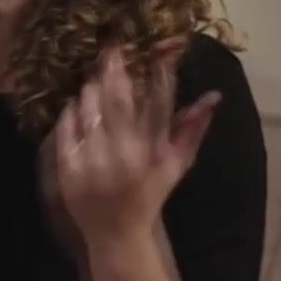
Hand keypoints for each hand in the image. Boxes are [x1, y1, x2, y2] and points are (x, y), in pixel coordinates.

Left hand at [41, 40, 220, 247]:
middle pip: (118, 98)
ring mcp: (93, 161)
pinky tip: (76, 105)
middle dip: (114, 68)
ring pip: (89, 107)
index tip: (154, 47)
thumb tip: (214, 96)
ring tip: (95, 79)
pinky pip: (66, 128)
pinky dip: (71, 112)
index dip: (158, 70)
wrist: (117, 233)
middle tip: (111, 49)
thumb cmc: (150, 195)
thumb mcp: (176, 165)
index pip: (159, 100)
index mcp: (153, 151)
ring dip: (91, 88)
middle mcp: (124, 154)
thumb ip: (194, 129)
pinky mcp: (69, 168)